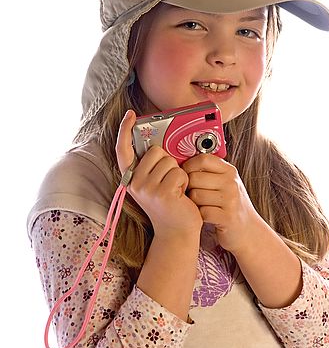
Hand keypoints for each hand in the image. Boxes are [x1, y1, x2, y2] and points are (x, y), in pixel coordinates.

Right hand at [116, 111, 202, 238]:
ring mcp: (147, 188)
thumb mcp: (156, 184)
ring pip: (169, 161)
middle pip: (156, 151)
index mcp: (132, 179)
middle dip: (168, 162)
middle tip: (169, 183)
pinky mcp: (162, 193)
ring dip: (178, 173)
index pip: (123, 150)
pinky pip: (179, 173)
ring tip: (175, 191)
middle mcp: (135, 183)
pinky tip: (181, 196)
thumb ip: (153, 167)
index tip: (131, 114)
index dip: (125, 130)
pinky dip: (185, 182)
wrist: (177, 233)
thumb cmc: (171, 205)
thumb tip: (158, 145)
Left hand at [181, 153, 262, 253]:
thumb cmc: (231, 205)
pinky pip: (202, 212)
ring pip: (196, 195)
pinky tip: (205, 216)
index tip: (186, 174)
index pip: (203, 159)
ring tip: (200, 206)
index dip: (189, 166)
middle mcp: (232, 183)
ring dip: (193, 203)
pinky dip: (200, 216)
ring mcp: (231, 200)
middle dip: (189, 188)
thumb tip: (182, 161)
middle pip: (195, 178)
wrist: (248, 230)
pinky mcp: (227, 217)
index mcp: (230, 171)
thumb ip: (210, 172)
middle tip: (193, 195)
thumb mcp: (226, 183)